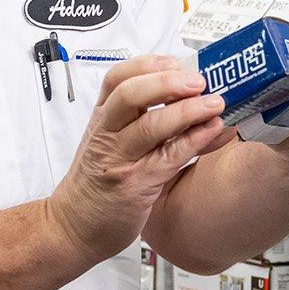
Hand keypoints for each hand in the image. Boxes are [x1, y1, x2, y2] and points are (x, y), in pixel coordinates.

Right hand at [47, 56, 231, 261]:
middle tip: (199, 80)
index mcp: (102, 120)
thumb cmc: (96, 185)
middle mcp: (107, 135)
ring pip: (150, 126)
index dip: (147, 65)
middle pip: (130, 94)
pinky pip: (168, 158)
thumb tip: (186, 99)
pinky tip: (212, 132)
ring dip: (187, 111)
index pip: (116, 79)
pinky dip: (193, 142)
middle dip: (167, 82)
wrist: (73, 227)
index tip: (175, 61)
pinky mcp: (136, 186)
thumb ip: (138, 122)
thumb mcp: (107, 145)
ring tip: (215, 104)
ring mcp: (120, 160)